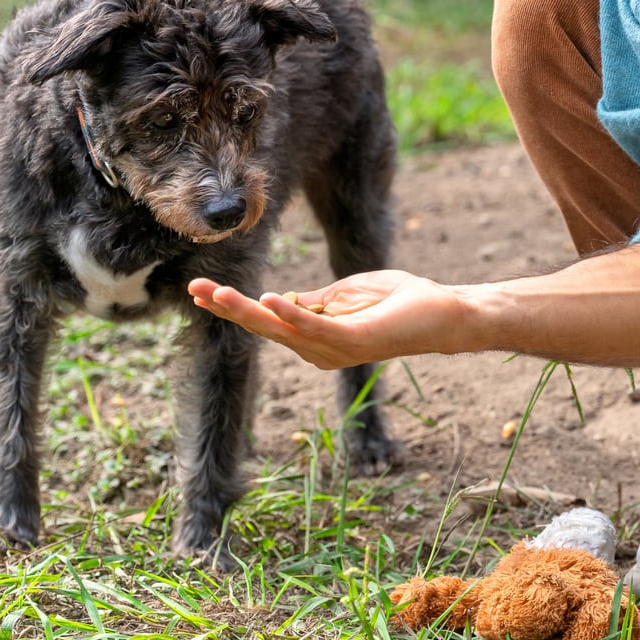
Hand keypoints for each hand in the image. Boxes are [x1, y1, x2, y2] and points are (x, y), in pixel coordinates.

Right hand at [187, 270, 475, 369]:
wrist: (446, 314)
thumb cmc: (403, 302)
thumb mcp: (349, 293)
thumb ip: (317, 298)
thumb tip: (282, 298)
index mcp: (316, 335)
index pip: (266, 321)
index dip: (235, 306)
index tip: (202, 290)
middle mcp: (319, 349)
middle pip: (263, 329)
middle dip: (228, 309)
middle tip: (194, 290)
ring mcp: (335, 347)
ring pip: (281, 329)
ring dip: (248, 310)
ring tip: (218, 292)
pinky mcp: (355, 340)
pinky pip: (317, 327)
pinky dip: (292, 314)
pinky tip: (270, 299)